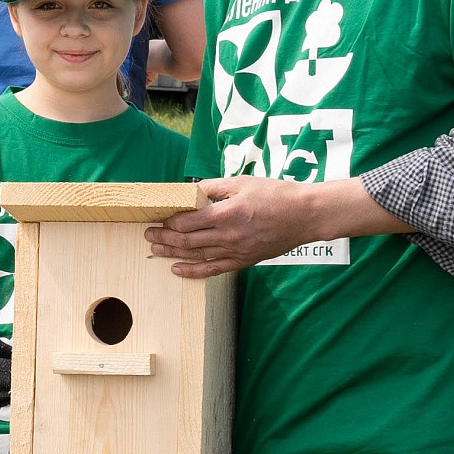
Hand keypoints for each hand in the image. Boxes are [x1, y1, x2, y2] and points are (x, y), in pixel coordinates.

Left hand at [146, 176, 337, 278]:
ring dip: (173, 254)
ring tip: (155, 250)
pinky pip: (213, 270)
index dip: (169, 221)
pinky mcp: (243, 261)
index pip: (187, 221)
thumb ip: (213, 187)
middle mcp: (228, 235)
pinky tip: (178, 270)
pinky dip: (193, 271)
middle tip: (148, 235)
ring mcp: (236, 251)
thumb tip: (190, 192)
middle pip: (187, 240)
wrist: (304, 215)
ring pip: (196, 256)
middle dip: (164, 238)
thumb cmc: (275, 195)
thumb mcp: (241, 182)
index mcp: (226, 213)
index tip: (158, 218)